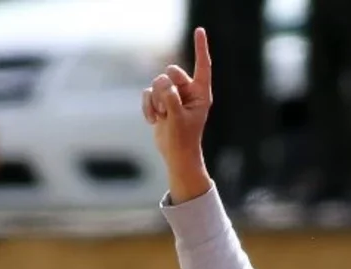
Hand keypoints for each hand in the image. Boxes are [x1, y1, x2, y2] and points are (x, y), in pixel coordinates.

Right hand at [142, 27, 213, 202]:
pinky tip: (152, 120)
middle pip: (171, 72)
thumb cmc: (183, 139)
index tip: (199, 31)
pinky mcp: (160, 102)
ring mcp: (173, 96)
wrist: (176, 155)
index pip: (202, 66)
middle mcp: (188, 91)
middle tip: (167, 109)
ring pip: (157, 83)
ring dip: (155, 101)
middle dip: (165, 88)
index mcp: (201, 93)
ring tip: (162, 117)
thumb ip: (171, 98)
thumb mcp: (178, 118)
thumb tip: (160, 83)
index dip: (200, 48)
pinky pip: (148, 93)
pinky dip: (147, 106)